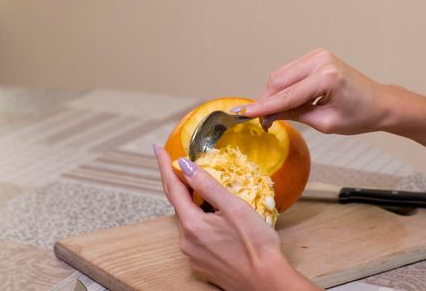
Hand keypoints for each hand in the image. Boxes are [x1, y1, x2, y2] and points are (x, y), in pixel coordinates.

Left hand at [154, 145, 320, 290]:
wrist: (267, 283)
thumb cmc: (256, 246)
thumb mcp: (234, 208)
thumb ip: (208, 185)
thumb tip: (185, 165)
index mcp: (192, 225)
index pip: (172, 188)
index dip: (165, 166)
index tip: (158, 149)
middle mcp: (186, 241)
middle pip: (178, 203)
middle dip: (176, 181)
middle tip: (174, 161)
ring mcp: (193, 254)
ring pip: (187, 219)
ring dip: (190, 200)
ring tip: (197, 184)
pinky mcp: (202, 263)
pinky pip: (195, 233)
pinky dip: (198, 217)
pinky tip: (211, 213)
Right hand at [234, 48, 392, 134]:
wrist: (379, 102)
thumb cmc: (358, 116)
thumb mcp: (325, 123)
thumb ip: (294, 115)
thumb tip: (268, 114)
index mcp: (327, 78)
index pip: (287, 95)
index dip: (264, 107)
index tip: (244, 114)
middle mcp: (320, 60)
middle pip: (278, 81)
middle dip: (266, 101)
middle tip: (263, 122)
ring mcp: (317, 55)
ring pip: (280, 75)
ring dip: (273, 94)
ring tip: (275, 114)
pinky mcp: (315, 56)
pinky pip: (289, 72)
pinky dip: (282, 88)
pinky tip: (285, 102)